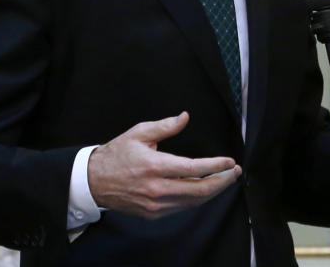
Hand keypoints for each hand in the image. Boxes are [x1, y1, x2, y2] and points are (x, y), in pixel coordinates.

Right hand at [87, 111, 240, 218]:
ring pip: (193, 202)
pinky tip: (206, 188)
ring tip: (226, 179)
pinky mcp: (153, 214)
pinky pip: (182, 207)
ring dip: (213, 191)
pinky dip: (197, 198)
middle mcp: (157, 189)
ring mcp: (155, 205)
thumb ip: (165, 126)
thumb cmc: (117, 154)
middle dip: (222, 182)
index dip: (216, 166)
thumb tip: (185, 117)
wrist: (94, 181)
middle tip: (235, 172)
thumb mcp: (139, 133)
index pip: (194, 169)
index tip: (230, 162)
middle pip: (199, 190)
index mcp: (155, 166)